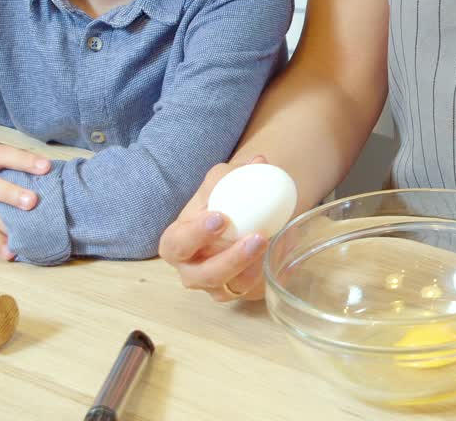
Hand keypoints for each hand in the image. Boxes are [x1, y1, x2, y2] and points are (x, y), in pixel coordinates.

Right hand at [158, 156, 269, 301]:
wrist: (246, 214)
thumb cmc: (223, 199)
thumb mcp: (222, 182)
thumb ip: (234, 173)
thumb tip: (259, 163)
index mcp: (177, 242)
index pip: (177, 243)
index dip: (195, 235)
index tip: (220, 217)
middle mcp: (192, 269)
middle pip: (203, 275)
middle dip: (230, 259)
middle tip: (256, 237)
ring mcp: (216, 285)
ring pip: (229, 288)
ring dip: (252, 269)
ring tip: (271, 243)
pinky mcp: (240, 292)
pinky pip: (252, 291)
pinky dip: (265, 275)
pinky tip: (278, 255)